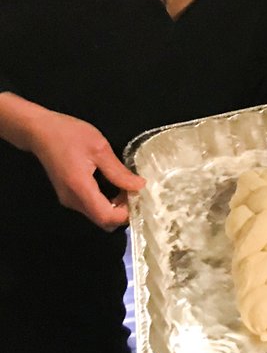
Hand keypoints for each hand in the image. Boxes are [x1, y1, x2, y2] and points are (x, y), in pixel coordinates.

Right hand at [27, 108, 144, 229]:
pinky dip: (105, 202)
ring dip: (114, 207)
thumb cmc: (69, 135)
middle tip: (135, 192)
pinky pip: (90, 207)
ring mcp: (68, 199)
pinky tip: (114, 186)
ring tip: (126, 187)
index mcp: (80, 188)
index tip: (140, 198)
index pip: (106, 217)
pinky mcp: (67, 195)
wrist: (39, 131)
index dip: (126, 214)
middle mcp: (73, 200)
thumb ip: (118, 171)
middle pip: (102, 220)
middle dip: (122, 212)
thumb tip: (139, 186)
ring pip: (97, 215)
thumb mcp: (99, 148)